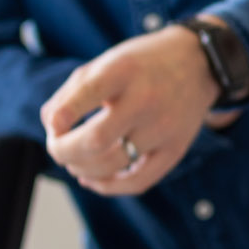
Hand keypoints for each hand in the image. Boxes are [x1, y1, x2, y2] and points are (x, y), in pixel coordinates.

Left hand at [40, 27, 218, 195]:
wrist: (198, 63)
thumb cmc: (142, 64)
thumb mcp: (105, 62)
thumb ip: (72, 92)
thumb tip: (50, 126)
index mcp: (124, 70)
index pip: (89, 93)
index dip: (64, 114)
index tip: (53, 125)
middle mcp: (146, 99)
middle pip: (95, 140)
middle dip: (64, 150)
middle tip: (56, 147)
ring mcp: (163, 127)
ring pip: (111, 165)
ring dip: (81, 169)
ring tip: (74, 161)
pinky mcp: (175, 149)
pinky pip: (138, 182)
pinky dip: (109, 186)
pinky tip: (93, 179)